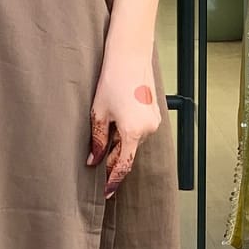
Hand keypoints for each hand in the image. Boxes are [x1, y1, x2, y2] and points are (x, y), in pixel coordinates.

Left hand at [87, 49, 161, 198]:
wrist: (130, 55)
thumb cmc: (112, 80)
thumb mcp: (99, 113)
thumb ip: (98, 140)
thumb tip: (94, 160)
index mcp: (134, 132)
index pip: (123, 165)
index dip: (113, 180)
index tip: (106, 192)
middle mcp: (148, 129)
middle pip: (128, 153)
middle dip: (113, 161)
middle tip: (97, 168)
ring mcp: (154, 121)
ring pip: (133, 142)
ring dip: (119, 145)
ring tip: (103, 139)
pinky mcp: (154, 113)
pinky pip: (139, 131)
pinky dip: (126, 134)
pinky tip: (115, 125)